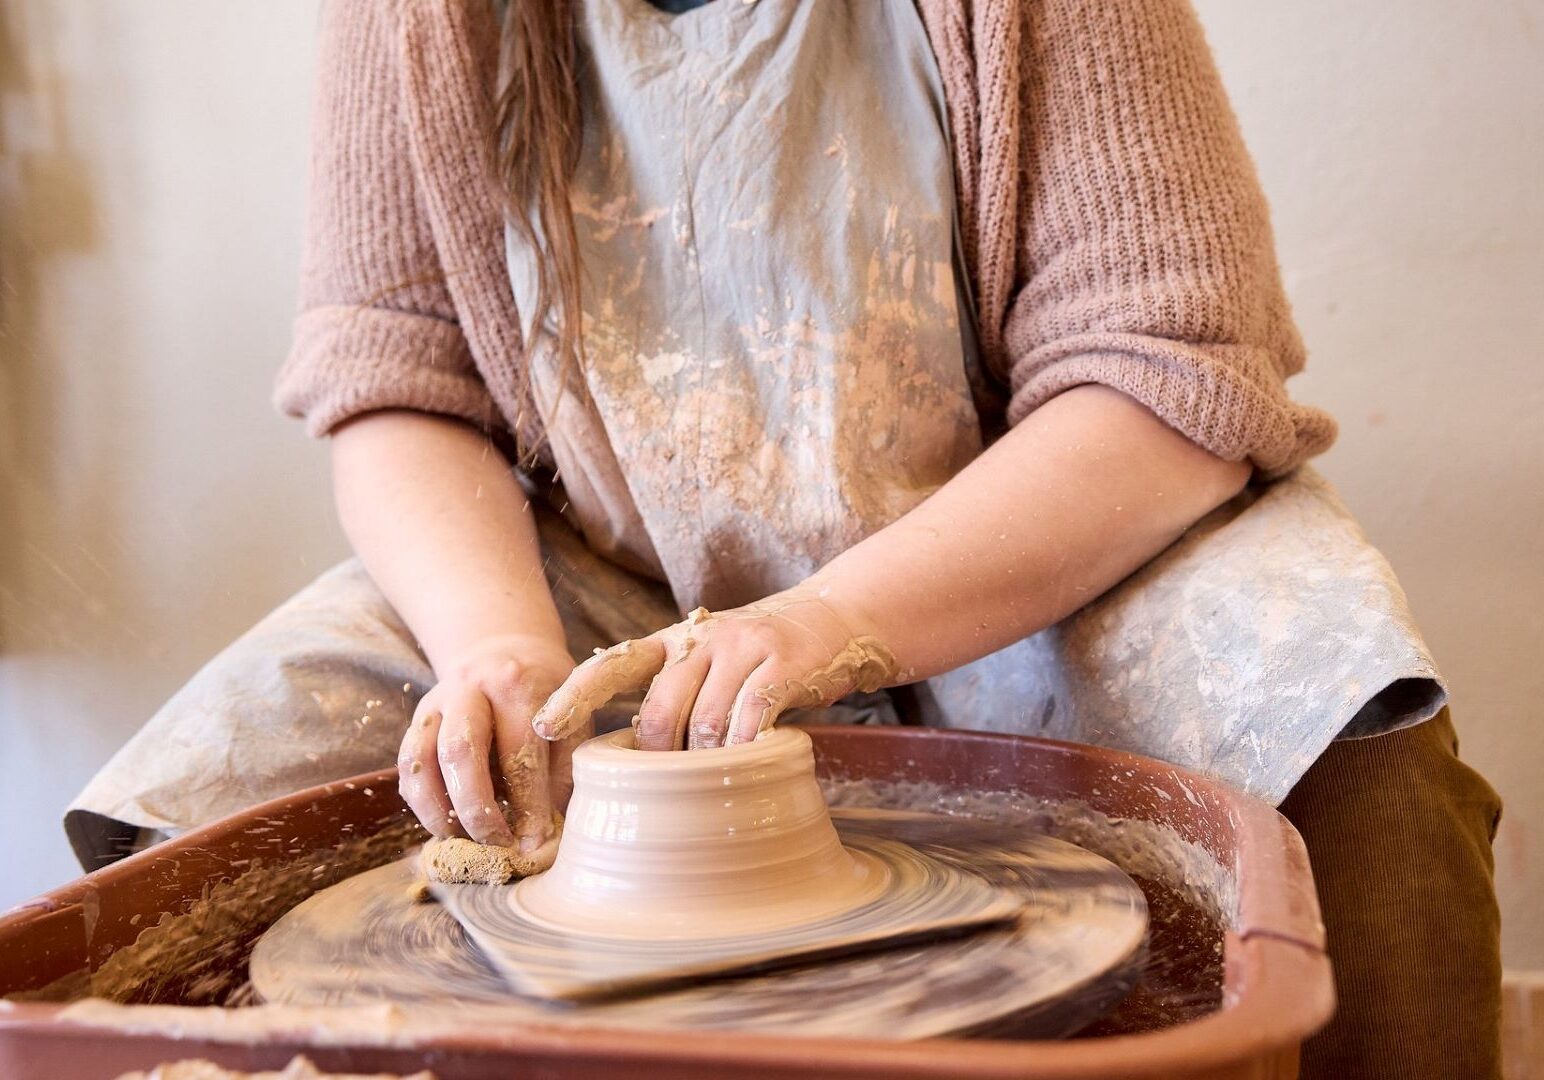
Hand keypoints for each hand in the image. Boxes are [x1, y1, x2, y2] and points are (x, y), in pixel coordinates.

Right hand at [397, 635, 578, 849]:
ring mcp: (438, 703)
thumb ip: (565, 763)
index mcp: (518, 684)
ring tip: (464, 841)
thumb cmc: (545, 693)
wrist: (504, 652)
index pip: (519, 750)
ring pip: (422, 759)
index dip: (528, 801)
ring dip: (439, 809)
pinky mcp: (419, 718)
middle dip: (477, 808)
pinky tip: (444, 824)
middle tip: (498, 843)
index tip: (536, 839)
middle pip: (461, 751)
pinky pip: (408, 765)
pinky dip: (421, 801)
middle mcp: (472, 688)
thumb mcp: (570, 713)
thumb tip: (552, 826)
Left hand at [531, 591, 898, 750]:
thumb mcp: (707, 665)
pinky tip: (753, 764)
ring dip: (707, 763)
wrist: (833, 619)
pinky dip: (748, 749)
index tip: (542, 727)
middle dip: (657, 759)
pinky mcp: (783, 662)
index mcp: (670, 643)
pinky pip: (753, 715)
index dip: (574, 696)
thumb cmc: (759, 659)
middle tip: (664, 792)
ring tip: (713, 786)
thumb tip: (627, 765)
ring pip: (706, 721)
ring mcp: (742, 647)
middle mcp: (699, 639)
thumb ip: (673, 698)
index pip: (610, 665)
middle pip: (660, 709)